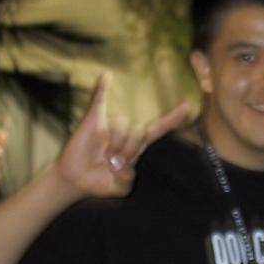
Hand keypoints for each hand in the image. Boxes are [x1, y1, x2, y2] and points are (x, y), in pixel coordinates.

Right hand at [55, 71, 190, 198]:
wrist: (75, 181)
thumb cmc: (100, 183)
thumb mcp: (121, 187)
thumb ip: (128, 178)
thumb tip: (123, 162)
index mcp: (136, 147)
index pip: (157, 129)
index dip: (172, 119)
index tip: (188, 106)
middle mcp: (125, 133)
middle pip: (140, 131)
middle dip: (129, 150)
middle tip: (115, 162)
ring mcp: (109, 125)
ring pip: (122, 124)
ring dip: (115, 144)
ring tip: (105, 157)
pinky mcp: (92, 121)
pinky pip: (99, 101)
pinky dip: (102, 88)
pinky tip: (107, 76)